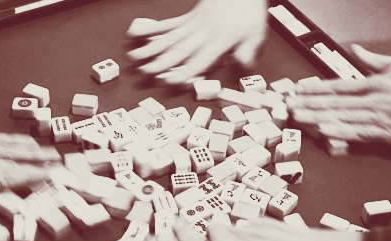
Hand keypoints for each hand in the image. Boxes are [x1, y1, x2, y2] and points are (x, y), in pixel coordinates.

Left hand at [0, 98, 59, 220]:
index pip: (3, 178)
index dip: (28, 178)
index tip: (50, 178)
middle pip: (11, 161)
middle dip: (38, 163)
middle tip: (61, 164)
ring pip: (6, 147)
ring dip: (31, 150)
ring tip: (51, 151)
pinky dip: (12, 139)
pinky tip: (23, 140)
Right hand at [127, 0, 267, 84]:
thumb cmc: (249, 10)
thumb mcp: (256, 31)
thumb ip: (248, 49)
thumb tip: (243, 64)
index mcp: (221, 39)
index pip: (201, 59)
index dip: (187, 71)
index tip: (173, 81)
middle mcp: (203, 32)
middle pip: (180, 50)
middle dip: (162, 62)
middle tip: (146, 72)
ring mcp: (193, 24)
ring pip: (169, 38)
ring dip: (151, 48)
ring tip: (134, 57)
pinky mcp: (187, 18)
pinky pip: (168, 24)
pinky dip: (152, 30)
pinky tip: (137, 34)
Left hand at [287, 45, 390, 145]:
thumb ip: (373, 61)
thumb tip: (356, 50)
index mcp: (374, 84)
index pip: (336, 86)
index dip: (313, 89)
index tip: (295, 91)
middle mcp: (372, 100)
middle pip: (333, 102)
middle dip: (307, 104)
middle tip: (287, 106)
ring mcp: (378, 118)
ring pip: (341, 118)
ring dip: (316, 118)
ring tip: (297, 118)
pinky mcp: (386, 134)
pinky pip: (358, 134)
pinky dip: (340, 132)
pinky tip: (324, 131)